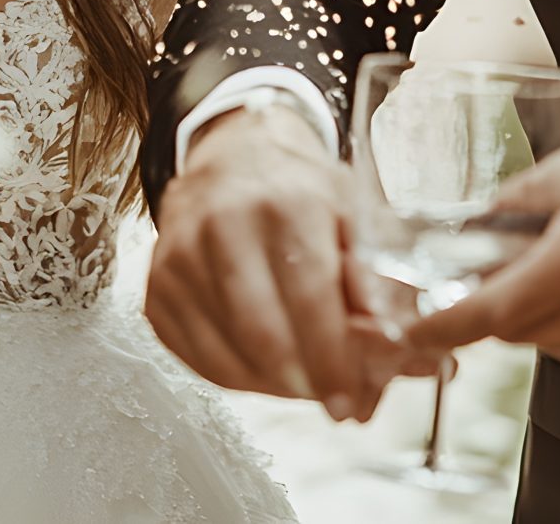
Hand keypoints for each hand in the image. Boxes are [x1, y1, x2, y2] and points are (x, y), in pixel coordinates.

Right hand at [145, 102, 432, 420]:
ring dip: (275, 385)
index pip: (309, 296)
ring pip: (229, 357)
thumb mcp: (357, 216)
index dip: (331, 358)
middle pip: (263, 335)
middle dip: (305, 382)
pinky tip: (267, 364)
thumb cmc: (302, 192)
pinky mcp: (156, 288)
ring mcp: (179, 258)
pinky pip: (199, 360)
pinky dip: (239, 377)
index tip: (348, 401)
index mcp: (286, 203)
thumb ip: (379, 284)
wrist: (231, 158)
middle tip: (333, 399)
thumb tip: (403, 353)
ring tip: (305, 377)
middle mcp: (223, 225)